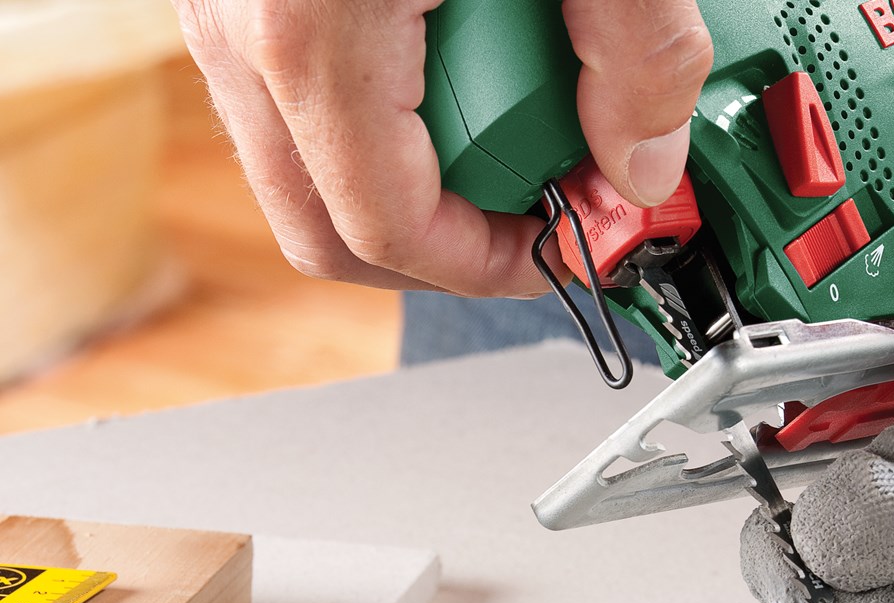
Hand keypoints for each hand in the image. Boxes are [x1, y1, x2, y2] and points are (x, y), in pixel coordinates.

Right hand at [169, 1, 711, 295]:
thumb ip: (637, 50)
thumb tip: (639, 167)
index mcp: (311, 31)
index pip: (394, 234)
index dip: (491, 267)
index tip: (563, 251)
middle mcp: (246, 31)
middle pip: (336, 231)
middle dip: (450, 242)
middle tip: (537, 195)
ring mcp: (235, 14)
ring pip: (314, 175)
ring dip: (420, 176)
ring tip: (506, 107)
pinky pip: (309, 110)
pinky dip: (388, 117)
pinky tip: (458, 56)